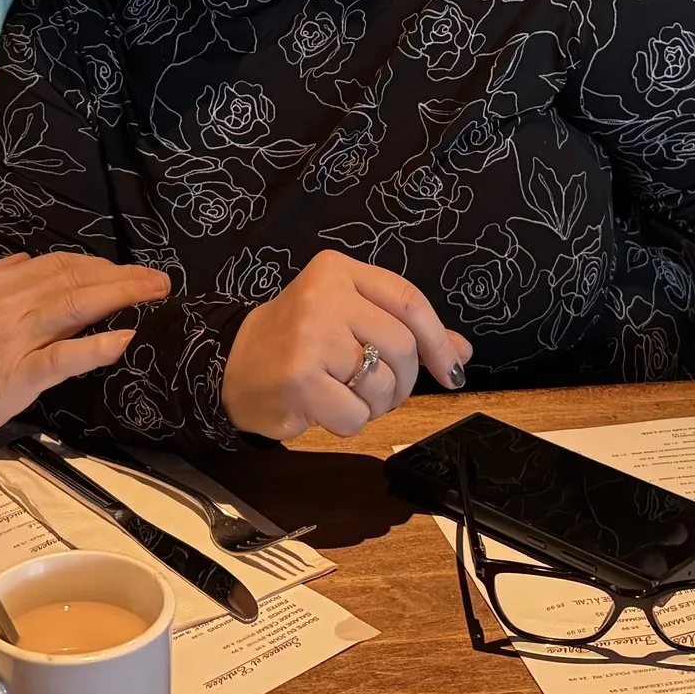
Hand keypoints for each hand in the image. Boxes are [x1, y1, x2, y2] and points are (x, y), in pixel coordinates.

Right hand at [0, 253, 170, 461]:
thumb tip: (22, 262)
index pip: (57, 265)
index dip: (98, 266)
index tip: (124, 271)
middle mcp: (7, 301)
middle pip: (76, 279)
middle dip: (122, 277)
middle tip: (158, 280)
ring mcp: (13, 338)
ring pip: (76, 306)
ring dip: (122, 297)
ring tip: (155, 296)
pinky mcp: (14, 376)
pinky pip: (63, 357)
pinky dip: (96, 346)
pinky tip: (124, 339)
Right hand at [221, 250, 470, 440]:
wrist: (232, 364)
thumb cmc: (300, 342)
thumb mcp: (351, 319)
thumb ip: (405, 330)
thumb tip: (462, 353)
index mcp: (339, 271)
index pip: (409, 301)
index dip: (437, 341)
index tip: (451, 371)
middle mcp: (324, 294)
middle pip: (401, 347)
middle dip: (400, 382)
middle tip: (375, 390)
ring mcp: (310, 334)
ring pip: (382, 384)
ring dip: (375, 406)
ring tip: (345, 396)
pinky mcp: (299, 376)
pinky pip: (355, 415)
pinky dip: (348, 422)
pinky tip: (324, 409)